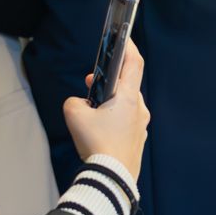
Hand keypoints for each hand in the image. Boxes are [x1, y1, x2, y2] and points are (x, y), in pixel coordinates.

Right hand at [63, 40, 149, 182]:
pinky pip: (127, 120)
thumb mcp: (75, 115)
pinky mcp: (137, 139)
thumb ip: (74, 101)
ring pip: (126, 103)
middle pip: (127, 84)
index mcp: (128, 97)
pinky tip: (100, 128)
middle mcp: (139, 108)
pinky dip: (114, 117)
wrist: (112, 178)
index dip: (129, 46)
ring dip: (111, 100)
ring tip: (92, 109)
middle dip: (110, 79)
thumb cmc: (97, 144)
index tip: (123, 37)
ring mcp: (141, 125)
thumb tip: (80, 104)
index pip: (134, 62)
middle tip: (91, 81)